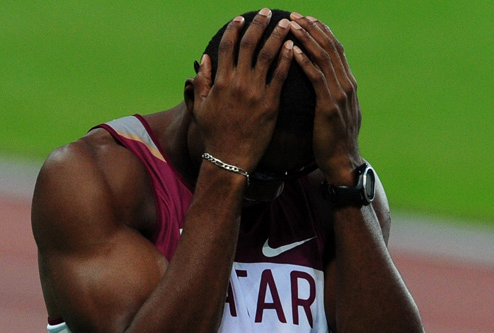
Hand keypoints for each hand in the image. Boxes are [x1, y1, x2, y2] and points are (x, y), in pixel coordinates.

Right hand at [191, 8, 293, 170]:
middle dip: (259, 25)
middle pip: (249, 45)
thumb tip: (204, 59)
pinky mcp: (270, 102)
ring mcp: (255, 91)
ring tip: (287, 23)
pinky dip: (287, 58)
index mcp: (220, 81)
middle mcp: (238, 82)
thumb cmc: (213, 133)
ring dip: (278, 36)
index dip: (234, 30)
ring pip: (268, 55)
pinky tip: (293, 46)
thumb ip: (201, 81)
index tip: (241, 19)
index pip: (228, 47)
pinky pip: (281, 75)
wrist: (229, 157)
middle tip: (267, 12)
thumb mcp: (199, 107)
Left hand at [289, 13, 362, 184]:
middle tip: (295, 15)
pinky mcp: (328, 106)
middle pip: (329, 48)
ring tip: (290, 25)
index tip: (305, 19)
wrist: (342, 163)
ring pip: (322, 58)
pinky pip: (315, 78)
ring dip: (306, 39)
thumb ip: (330, 96)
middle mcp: (346, 84)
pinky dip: (304, 62)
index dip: (320, 32)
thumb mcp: (333, 113)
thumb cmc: (333, 141)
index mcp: (347, 84)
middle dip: (312, 29)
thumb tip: (323, 85)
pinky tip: (291, 51)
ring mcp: (339, 94)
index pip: (334, 50)